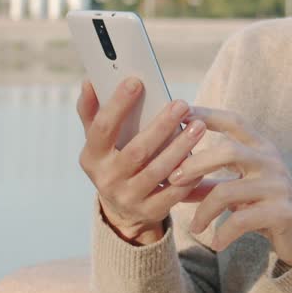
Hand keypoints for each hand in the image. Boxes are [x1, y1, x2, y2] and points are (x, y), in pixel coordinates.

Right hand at [76, 78, 211, 244]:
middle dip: (161, 126)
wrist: (121, 210)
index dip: (117, 104)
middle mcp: (107, 179)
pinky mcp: (149, 211)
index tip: (136, 81)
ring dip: (180, 148)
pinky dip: (188, 175)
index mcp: (92, 157)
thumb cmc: (113, 161)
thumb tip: (89, 80)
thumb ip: (92, 111)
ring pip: (158, 171)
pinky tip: (202, 157)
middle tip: (181, 104)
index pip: (102, 128)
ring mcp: (128, 198)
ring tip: (198, 126)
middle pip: (136, 151)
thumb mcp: (99, 141)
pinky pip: (173, 193)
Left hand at [166, 107, 291, 265]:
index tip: (181, 112)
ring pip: (229, 191)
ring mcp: (278, 186)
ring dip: (204, 210)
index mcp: (261, 148)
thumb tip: (170, 181)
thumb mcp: (237, 189)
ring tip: (194, 227)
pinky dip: (224, 233)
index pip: (233, 122)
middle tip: (173, 179)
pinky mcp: (282, 212)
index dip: (207, 115)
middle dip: (196, 164)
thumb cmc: (265, 204)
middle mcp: (271, 161)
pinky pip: (242, 220)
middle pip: (228, 151)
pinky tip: (216, 243)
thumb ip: (207, 183)